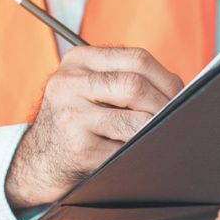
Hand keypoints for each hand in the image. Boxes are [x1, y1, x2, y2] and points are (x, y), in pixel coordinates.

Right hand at [5, 46, 183, 208]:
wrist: (39, 160)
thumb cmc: (76, 121)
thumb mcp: (89, 88)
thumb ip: (124, 78)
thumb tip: (181, 90)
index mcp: (77, 61)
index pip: (137, 59)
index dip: (167, 78)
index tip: (181, 95)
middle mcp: (69, 84)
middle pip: (136, 86)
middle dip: (165, 105)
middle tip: (177, 118)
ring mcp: (71, 117)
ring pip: (135, 121)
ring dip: (155, 131)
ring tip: (160, 135)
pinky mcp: (79, 149)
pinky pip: (126, 150)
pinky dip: (141, 152)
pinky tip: (139, 153)